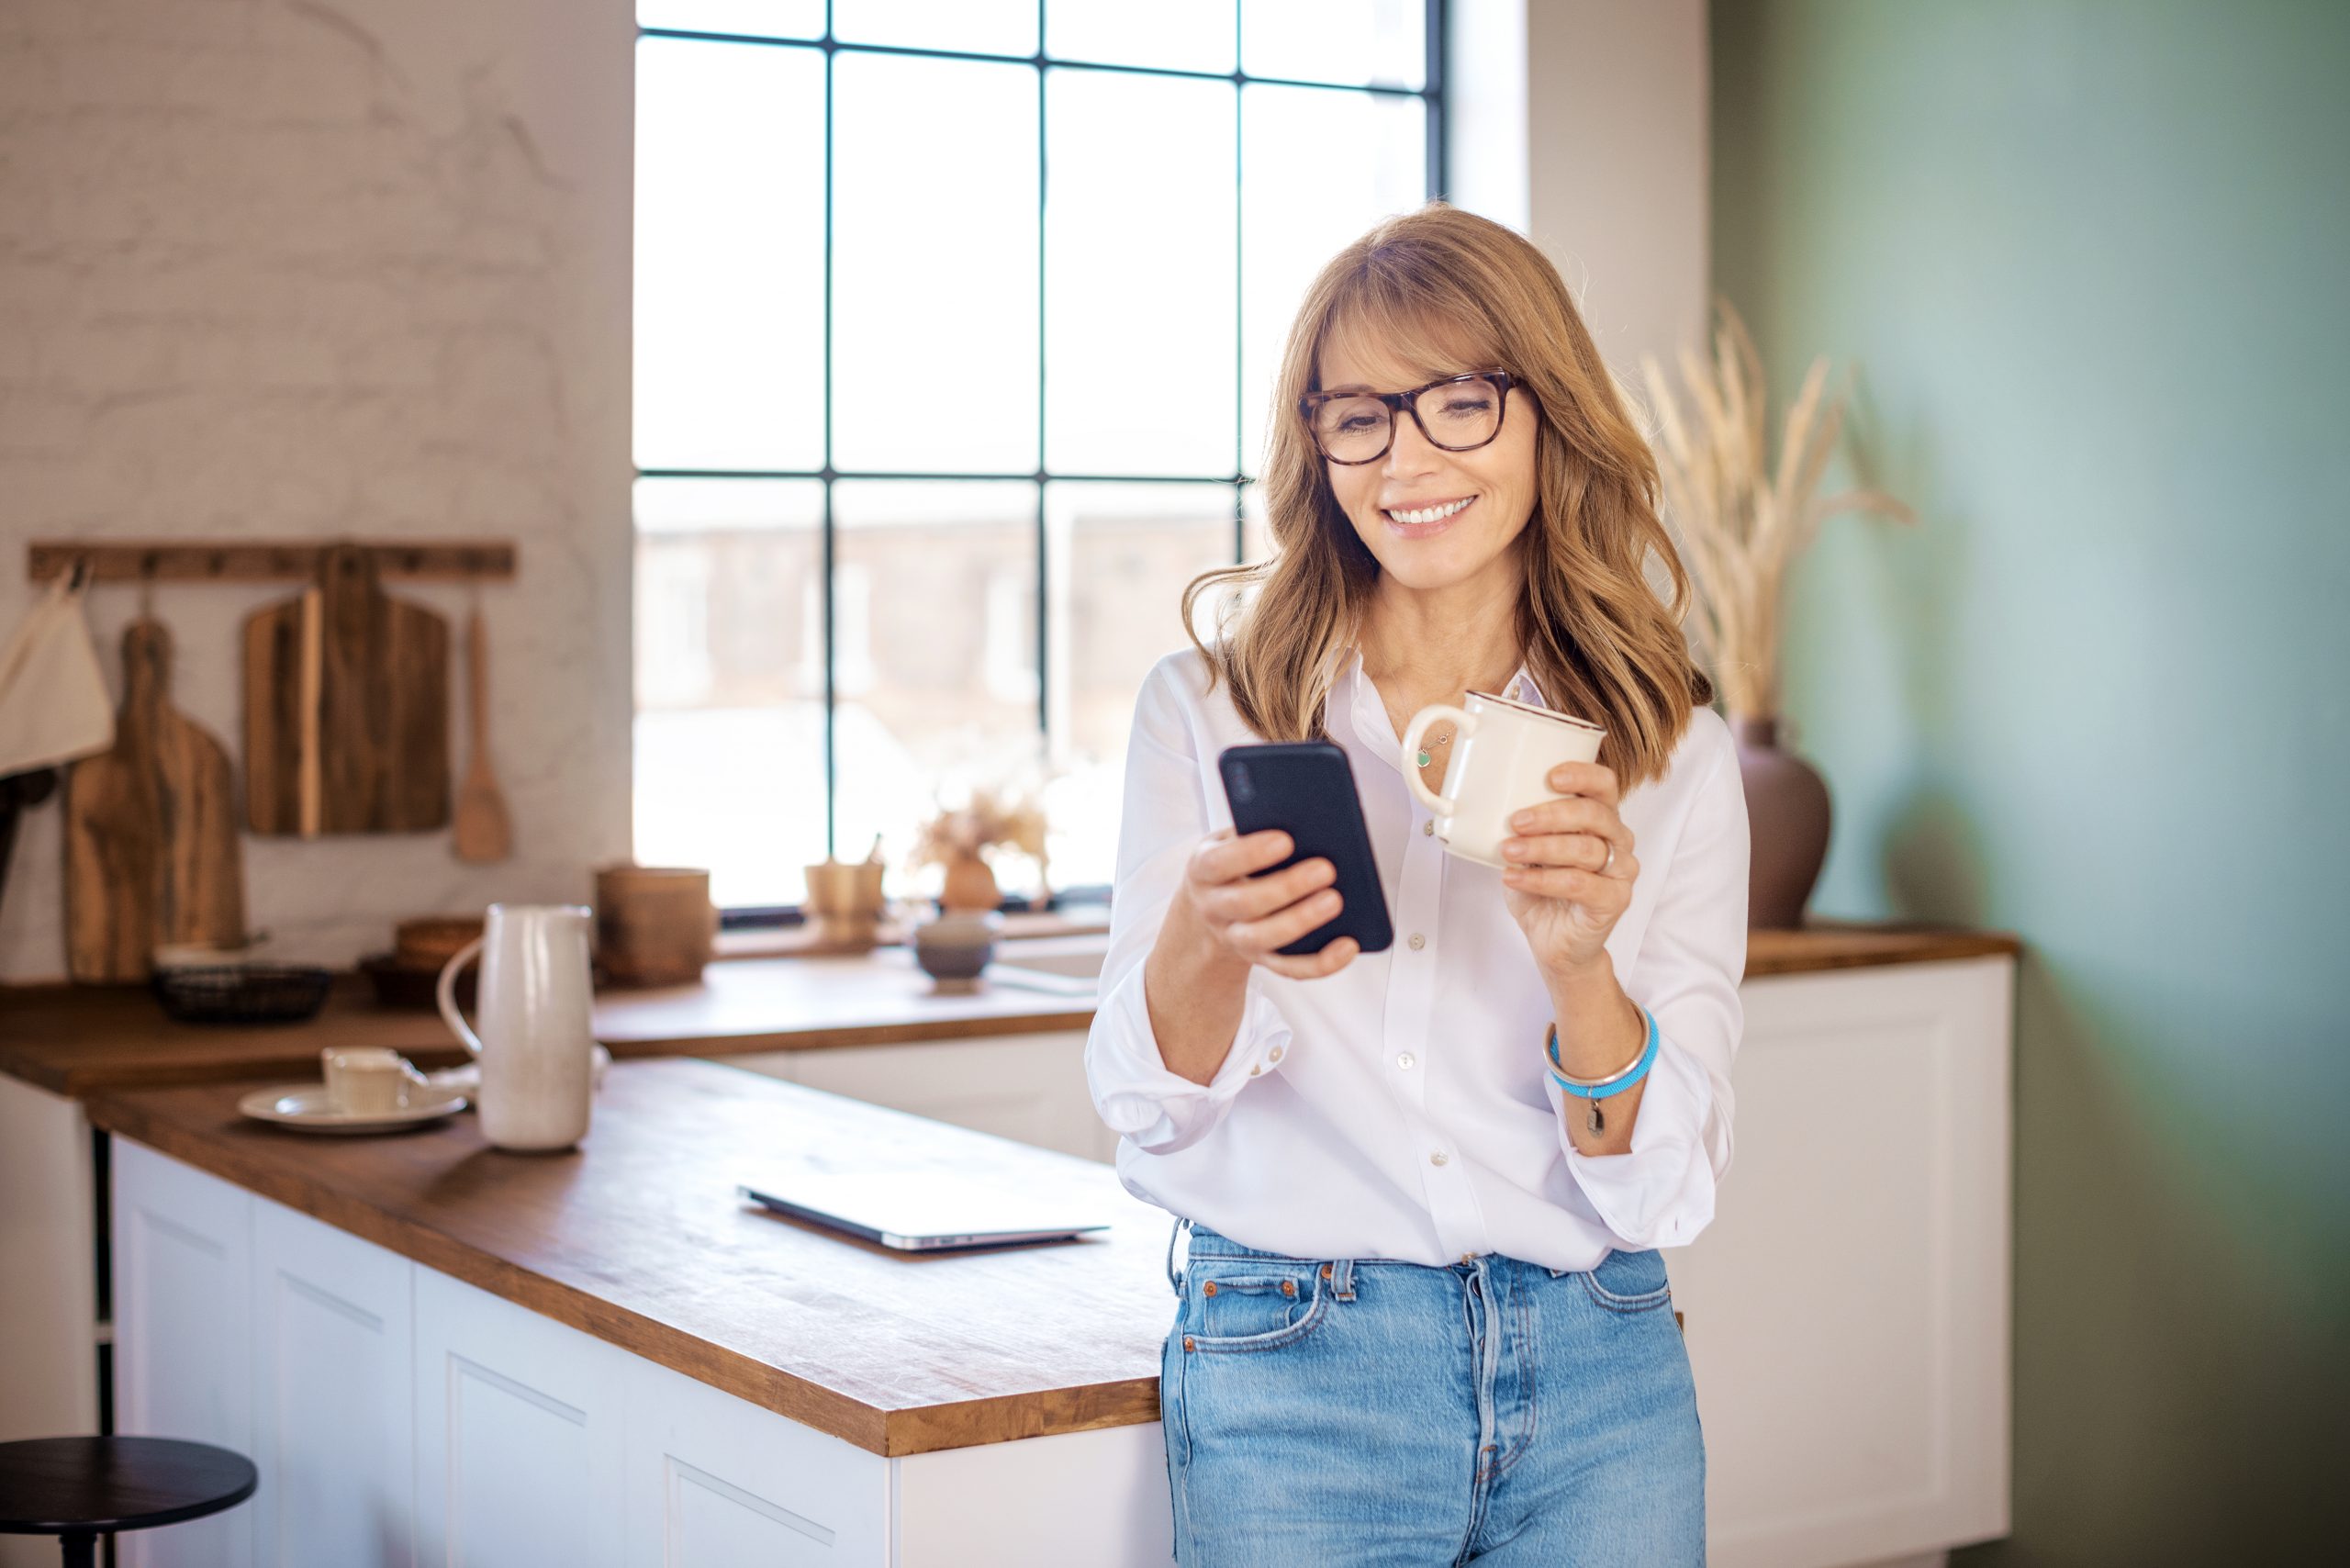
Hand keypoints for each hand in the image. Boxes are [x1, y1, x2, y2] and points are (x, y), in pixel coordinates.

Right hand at [1175, 827, 1361, 980]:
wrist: (1209, 909)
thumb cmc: (1232, 863)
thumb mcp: (1229, 841)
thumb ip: (1254, 830)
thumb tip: (1306, 822)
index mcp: (1203, 871)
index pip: (1219, 863)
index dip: (1250, 854)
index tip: (1286, 840)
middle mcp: (1215, 908)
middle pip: (1245, 904)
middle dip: (1287, 887)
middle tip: (1326, 869)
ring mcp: (1236, 938)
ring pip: (1264, 939)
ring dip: (1301, 921)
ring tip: (1335, 900)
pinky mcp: (1261, 959)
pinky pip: (1289, 968)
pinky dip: (1320, 963)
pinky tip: (1348, 946)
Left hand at [1497, 760, 1638, 975]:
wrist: (1554, 942)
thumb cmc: (1543, 891)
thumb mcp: (1527, 852)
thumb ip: (1523, 828)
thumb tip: (1491, 806)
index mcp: (1601, 818)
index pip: (1604, 785)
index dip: (1582, 775)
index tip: (1551, 776)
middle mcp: (1618, 840)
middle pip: (1594, 814)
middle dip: (1551, 814)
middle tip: (1517, 821)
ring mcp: (1621, 870)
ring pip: (1586, 849)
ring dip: (1542, 847)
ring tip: (1508, 851)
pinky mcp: (1615, 900)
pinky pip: (1579, 883)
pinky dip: (1542, 879)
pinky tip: (1515, 877)